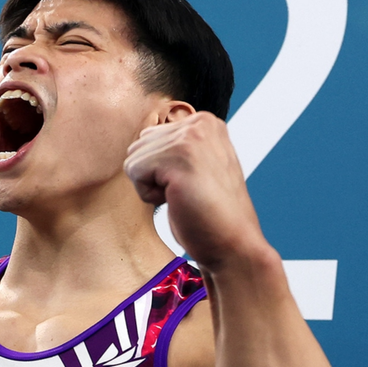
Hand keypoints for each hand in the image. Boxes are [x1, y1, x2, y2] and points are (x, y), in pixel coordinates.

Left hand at [124, 112, 267, 268]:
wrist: (233, 244)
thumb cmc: (209, 214)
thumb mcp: (194, 167)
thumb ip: (172, 147)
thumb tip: (141, 141)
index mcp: (205, 122)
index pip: (149, 137)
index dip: (161, 170)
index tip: (192, 184)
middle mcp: (200, 122)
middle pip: (139, 145)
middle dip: (153, 176)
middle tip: (187, 193)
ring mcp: (191, 137)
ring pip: (134, 158)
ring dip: (151, 186)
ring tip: (184, 197)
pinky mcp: (179, 156)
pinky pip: (134, 171)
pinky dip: (149, 195)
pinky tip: (177, 200)